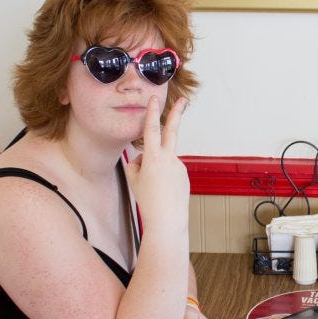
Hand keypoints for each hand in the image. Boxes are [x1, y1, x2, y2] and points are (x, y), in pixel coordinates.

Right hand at [123, 95, 189, 227]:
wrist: (167, 219)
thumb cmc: (148, 201)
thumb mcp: (133, 180)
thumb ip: (136, 163)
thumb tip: (143, 157)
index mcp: (153, 157)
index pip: (151, 130)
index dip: (151, 113)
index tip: (154, 99)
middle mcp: (169, 158)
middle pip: (172, 131)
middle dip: (177, 113)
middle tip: (184, 100)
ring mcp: (179, 166)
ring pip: (162, 160)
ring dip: (155, 168)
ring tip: (152, 189)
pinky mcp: (184, 174)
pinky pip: (169, 171)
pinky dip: (163, 178)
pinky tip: (161, 191)